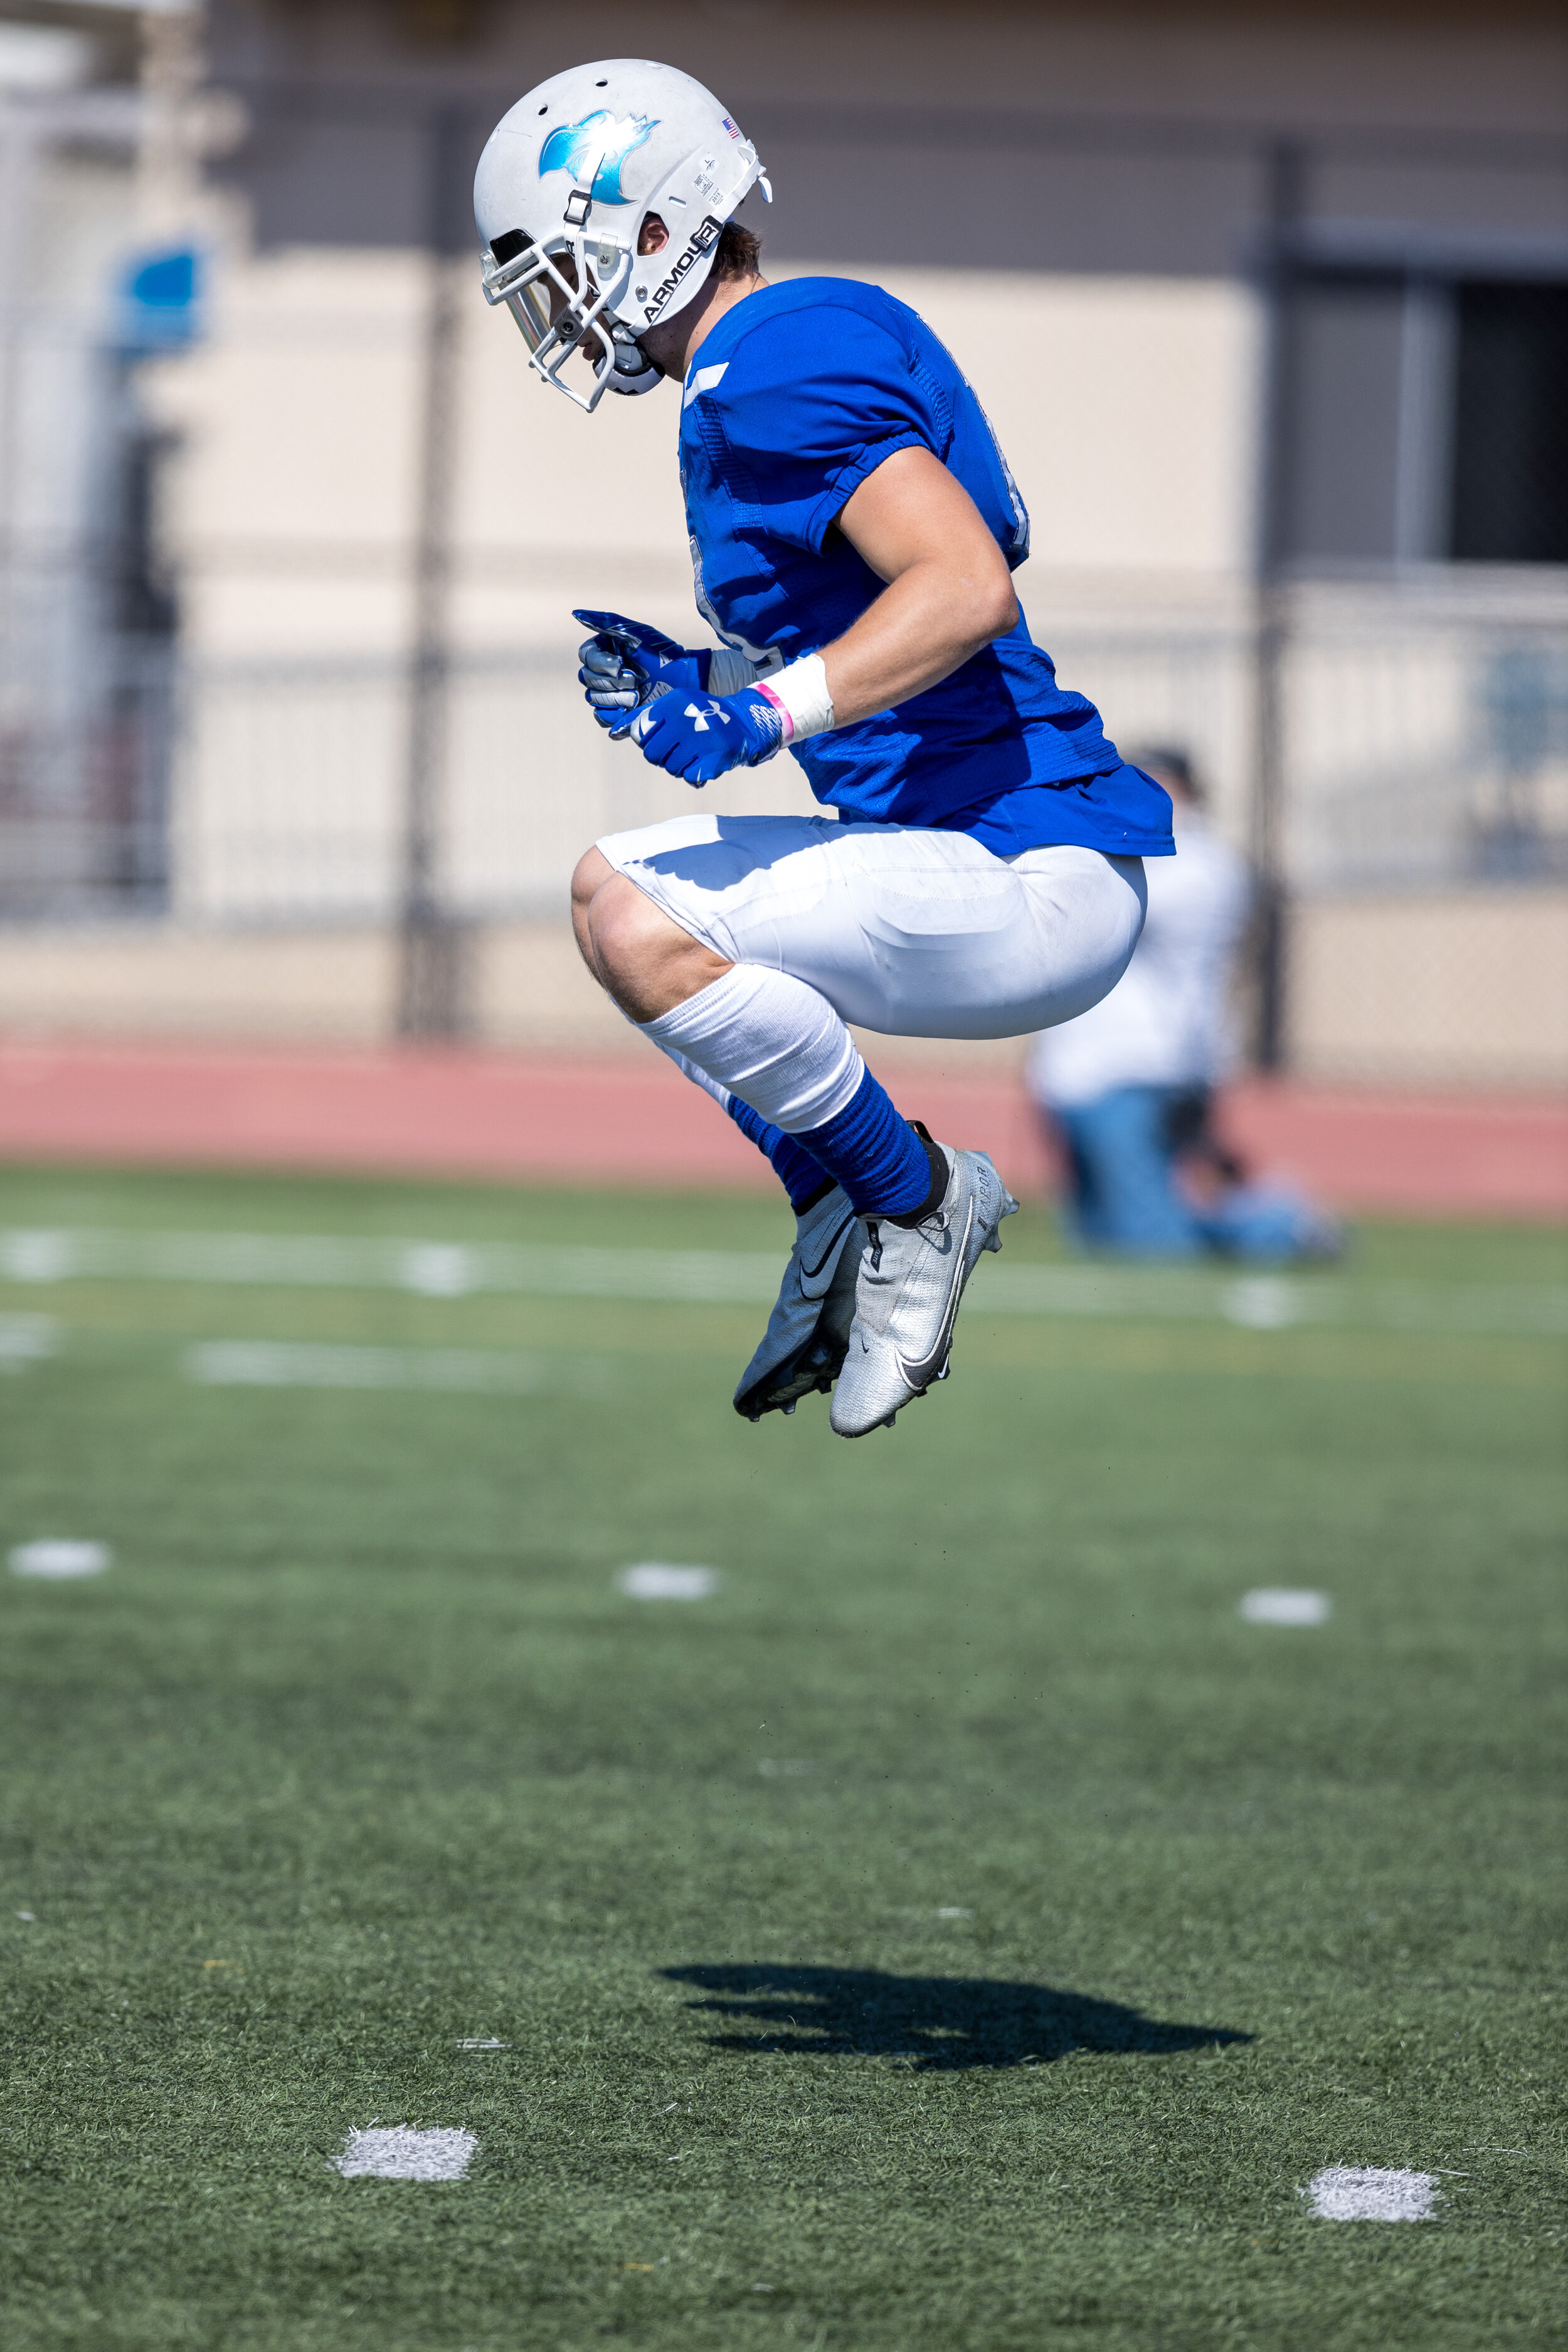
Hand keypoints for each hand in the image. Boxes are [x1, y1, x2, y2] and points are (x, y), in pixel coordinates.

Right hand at [573, 608, 706, 732]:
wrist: (685, 680)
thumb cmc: (662, 653)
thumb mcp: (635, 633)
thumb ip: (605, 622)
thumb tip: (575, 613)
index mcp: (605, 649)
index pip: (585, 656)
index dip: (600, 663)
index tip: (620, 665)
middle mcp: (603, 670)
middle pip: (586, 678)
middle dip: (611, 681)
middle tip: (635, 680)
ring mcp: (609, 692)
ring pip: (593, 697)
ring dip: (615, 697)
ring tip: (637, 695)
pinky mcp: (617, 712)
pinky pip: (601, 716)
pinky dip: (613, 714)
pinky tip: (631, 708)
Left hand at [632, 687, 784, 785]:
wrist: (742, 723)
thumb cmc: (699, 714)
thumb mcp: (671, 706)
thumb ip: (642, 718)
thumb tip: (613, 735)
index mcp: (673, 703)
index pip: (642, 735)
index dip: (649, 740)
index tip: (664, 737)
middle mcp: (687, 720)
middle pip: (652, 755)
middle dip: (661, 756)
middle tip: (677, 748)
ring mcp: (701, 741)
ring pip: (670, 768)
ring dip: (678, 765)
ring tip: (692, 753)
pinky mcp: (714, 759)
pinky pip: (688, 777)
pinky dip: (693, 773)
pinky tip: (702, 760)